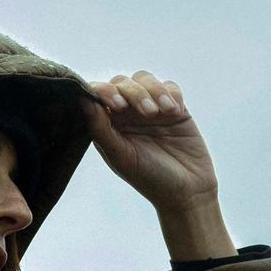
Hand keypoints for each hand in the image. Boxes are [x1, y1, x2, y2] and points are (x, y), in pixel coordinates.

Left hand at [83, 70, 217, 213]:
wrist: (187, 191)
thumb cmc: (150, 179)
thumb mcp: (122, 157)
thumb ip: (100, 129)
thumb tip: (82, 99)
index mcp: (109, 124)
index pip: (98, 94)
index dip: (105, 91)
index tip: (117, 105)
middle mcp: (127, 114)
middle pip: (123, 82)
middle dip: (134, 93)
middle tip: (146, 113)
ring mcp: (151, 108)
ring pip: (145, 79)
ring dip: (153, 91)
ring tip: (161, 112)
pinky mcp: (174, 108)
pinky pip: (170, 86)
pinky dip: (171, 94)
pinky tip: (174, 112)